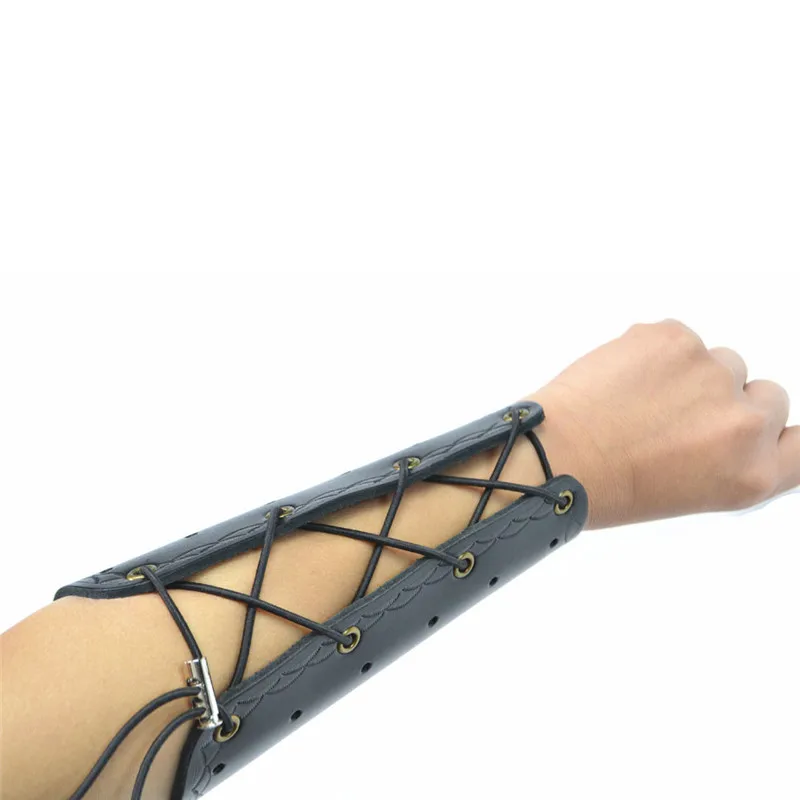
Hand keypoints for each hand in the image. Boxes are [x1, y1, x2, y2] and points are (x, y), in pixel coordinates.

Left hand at [527, 320, 798, 528]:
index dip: (780, 432)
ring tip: (640, 401)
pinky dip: (655, 352)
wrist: (554, 455)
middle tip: (675, 418)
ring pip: (722, 362)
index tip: (758, 427)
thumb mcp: (690, 492)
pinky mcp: (677, 339)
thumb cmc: (606, 483)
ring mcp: (714, 375)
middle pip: (768, 395)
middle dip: (729, 401)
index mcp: (753, 476)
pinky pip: (680, 339)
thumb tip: (745, 420)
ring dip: (691, 375)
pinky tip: (623, 379)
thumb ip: (731, 458)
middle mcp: (747, 425)